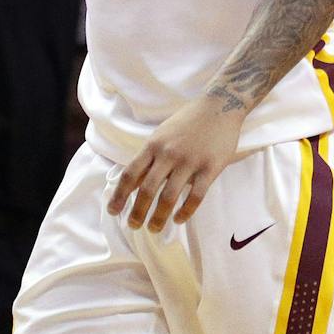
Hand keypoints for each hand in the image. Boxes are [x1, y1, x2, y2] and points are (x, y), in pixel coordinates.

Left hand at [108, 96, 244, 231]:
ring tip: (154, 228)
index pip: (130, 175)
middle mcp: (169, 154)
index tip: (113, 211)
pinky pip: (196, 195)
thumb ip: (150, 157)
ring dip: (159, 217)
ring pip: (169, 196)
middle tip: (133, 225)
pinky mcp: (211, 167)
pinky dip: (186, 211)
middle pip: (147, 190)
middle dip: (137, 212)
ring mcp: (190, 161)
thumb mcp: (162, 134)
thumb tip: (134, 183)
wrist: (220, 106)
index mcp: (154, 145)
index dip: (119, 196)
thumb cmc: (188, 121)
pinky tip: (179, 219)